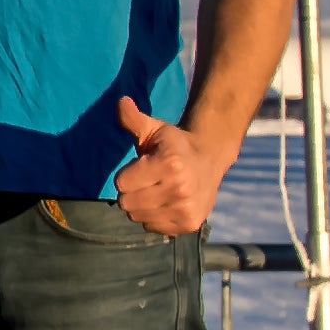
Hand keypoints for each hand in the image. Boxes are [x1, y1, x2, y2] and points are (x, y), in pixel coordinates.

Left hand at [112, 100, 230, 234]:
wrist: (208, 160)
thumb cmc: (173, 144)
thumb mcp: (153, 129)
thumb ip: (133, 119)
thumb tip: (121, 101)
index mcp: (170, 164)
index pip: (121, 183)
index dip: (127, 174)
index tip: (144, 165)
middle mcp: (181, 189)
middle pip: (126, 202)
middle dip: (132, 190)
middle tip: (150, 179)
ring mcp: (187, 209)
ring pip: (136, 216)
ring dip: (142, 205)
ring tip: (159, 190)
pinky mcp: (190, 224)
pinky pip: (151, 227)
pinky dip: (154, 217)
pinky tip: (167, 202)